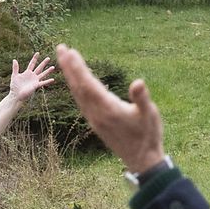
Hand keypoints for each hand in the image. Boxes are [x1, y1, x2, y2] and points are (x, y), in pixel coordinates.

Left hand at [9, 53, 54, 101]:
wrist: (16, 95)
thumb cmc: (14, 86)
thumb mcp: (14, 76)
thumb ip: (15, 68)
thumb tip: (14, 60)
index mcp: (27, 73)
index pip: (32, 64)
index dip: (35, 58)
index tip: (38, 53)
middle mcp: (32, 76)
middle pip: (39, 68)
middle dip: (43, 63)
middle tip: (48, 58)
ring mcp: (35, 81)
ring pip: (43, 74)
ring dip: (48, 71)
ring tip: (53, 67)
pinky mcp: (36, 86)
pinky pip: (43, 83)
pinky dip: (47, 81)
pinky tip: (53, 79)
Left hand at [56, 44, 164, 173]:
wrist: (141, 160)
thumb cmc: (147, 136)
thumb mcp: (149, 115)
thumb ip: (142, 99)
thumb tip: (138, 82)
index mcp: (107, 109)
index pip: (88, 84)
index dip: (78, 68)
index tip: (70, 52)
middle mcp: (96, 114)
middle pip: (78, 87)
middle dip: (68, 67)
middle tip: (60, 48)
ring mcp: (94, 119)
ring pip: (78, 94)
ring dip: (70, 76)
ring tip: (64, 60)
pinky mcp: (96, 122)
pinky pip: (81, 102)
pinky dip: (76, 88)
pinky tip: (76, 82)